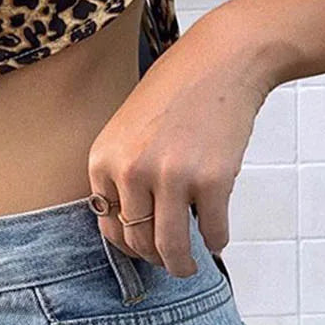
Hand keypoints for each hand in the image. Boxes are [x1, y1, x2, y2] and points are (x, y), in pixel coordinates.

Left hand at [87, 8, 273, 277]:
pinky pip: (213, 232)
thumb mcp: (128, 128)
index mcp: (104, 158)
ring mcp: (172, 177)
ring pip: (171, 249)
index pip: (108, 226)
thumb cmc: (177, 90)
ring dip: (182, 265)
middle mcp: (131, 171)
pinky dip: (217, 239)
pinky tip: (218, 231)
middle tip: (173, 258)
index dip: (129, 243)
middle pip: (138, 243)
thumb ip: (122, 172)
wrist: (221, 59)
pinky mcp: (212, 181)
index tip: (145, 247)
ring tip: (191, 265)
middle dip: (157, 258)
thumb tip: (131, 229)